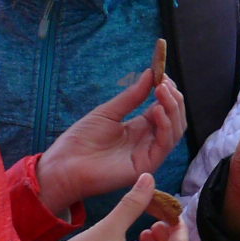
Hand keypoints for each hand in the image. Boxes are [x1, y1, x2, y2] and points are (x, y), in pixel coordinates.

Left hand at [36, 43, 186, 215]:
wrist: (64, 166)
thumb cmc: (81, 140)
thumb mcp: (108, 112)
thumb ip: (131, 96)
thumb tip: (150, 74)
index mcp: (139, 128)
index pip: (163, 109)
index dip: (167, 92)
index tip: (163, 74)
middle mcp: (147, 141)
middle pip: (174, 119)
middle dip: (174, 99)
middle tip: (165, 82)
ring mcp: (148, 153)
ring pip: (175, 131)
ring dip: (173, 109)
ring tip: (162, 90)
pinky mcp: (147, 166)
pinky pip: (164, 145)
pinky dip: (165, 126)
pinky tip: (156, 110)